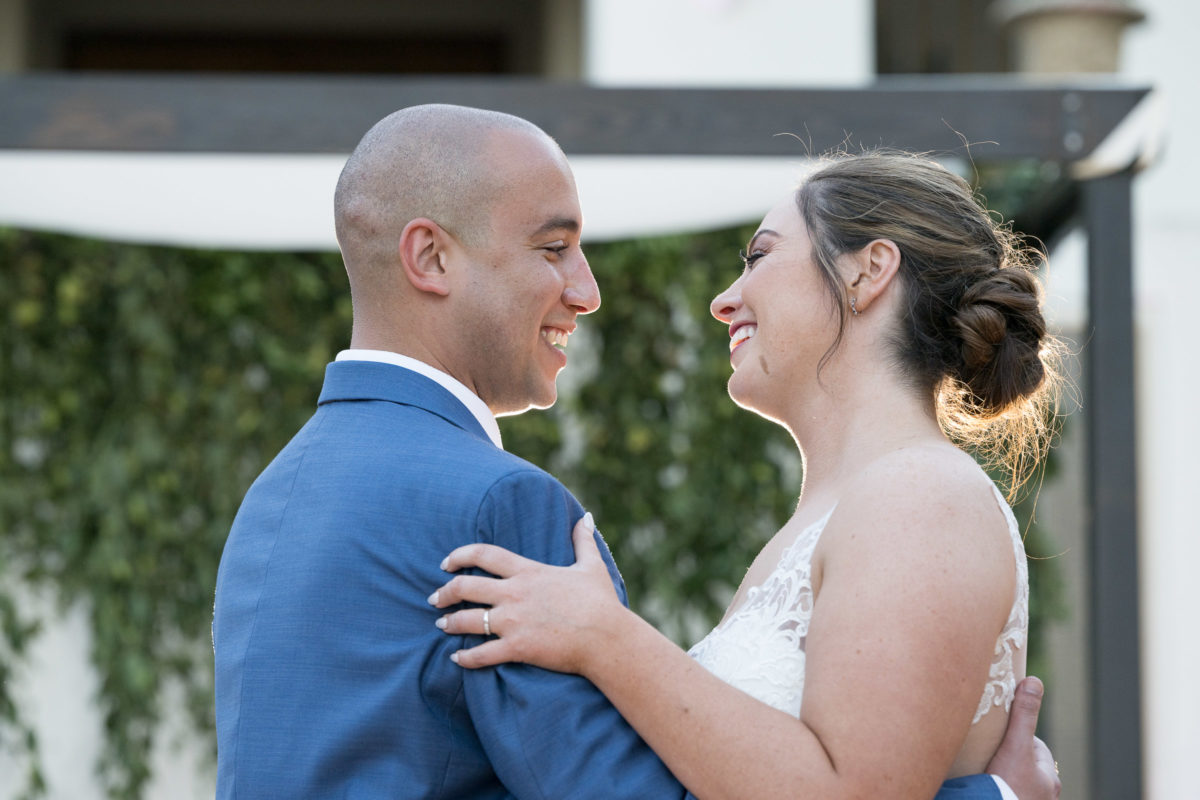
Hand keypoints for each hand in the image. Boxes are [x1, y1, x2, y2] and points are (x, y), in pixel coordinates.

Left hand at [429, 513, 625, 673]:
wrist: (606, 637)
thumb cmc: (600, 602)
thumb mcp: (591, 565)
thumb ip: (583, 540)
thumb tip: (587, 518)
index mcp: (528, 571)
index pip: (484, 554)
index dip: (460, 555)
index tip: (446, 562)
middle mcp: (514, 593)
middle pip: (466, 586)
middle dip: (444, 592)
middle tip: (435, 598)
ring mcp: (513, 621)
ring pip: (466, 620)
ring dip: (449, 623)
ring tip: (441, 625)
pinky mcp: (517, 648)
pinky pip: (481, 654)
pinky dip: (465, 658)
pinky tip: (456, 658)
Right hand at [986, 676, 1061, 799]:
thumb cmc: (1008, 786)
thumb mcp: (1016, 746)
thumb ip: (1024, 715)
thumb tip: (1034, 680)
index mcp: (1049, 779)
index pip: (1034, 747)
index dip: (1016, 736)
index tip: (998, 733)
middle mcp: (1043, 795)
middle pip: (1023, 765)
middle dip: (1006, 756)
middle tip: (986, 750)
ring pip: (1013, 781)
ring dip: (1000, 774)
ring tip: (980, 768)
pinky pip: (1005, 793)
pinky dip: (995, 788)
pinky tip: (981, 785)